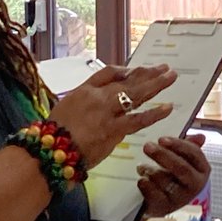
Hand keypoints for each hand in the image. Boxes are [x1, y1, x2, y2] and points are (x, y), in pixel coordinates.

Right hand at [50, 65, 176, 166]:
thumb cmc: (53, 135)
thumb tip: (104, 107)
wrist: (50, 152)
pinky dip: (154, 114)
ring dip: (155, 85)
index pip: (108, 73)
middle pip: (127, 80)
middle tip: (164, 68)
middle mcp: (97, 97)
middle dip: (147, 73)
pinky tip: (168, 108)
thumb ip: (85, 104)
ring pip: (135, 94)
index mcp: (84, 90)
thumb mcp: (65, 109)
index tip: (137, 71)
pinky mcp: (113, 130)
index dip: (126, 71)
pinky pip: (138, 119)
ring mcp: (106, 112)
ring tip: (171, 77)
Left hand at [138, 133, 210, 215]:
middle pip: (181, 168)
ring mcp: (181, 198)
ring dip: (150, 170)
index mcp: (202, 169)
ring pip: (164, 180)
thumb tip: (200, 137)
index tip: (162, 139)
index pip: (195, 154)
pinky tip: (142, 180)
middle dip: (163, 155)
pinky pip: (154, 194)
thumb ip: (189, 145)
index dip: (178, 145)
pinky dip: (146, 185)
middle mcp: (195, 185)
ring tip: (142, 167)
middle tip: (147, 147)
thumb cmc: (174, 176)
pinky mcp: (166, 208)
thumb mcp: (183, 159)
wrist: (164, 201)